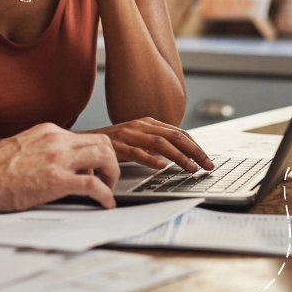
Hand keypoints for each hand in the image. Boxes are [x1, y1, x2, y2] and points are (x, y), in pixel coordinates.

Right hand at [0, 123, 120, 209]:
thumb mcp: (23, 148)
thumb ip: (44, 152)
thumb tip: (57, 166)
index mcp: (48, 132)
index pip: (87, 137)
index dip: (97, 155)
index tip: (97, 169)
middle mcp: (56, 140)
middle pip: (103, 142)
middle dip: (112, 162)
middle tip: (108, 179)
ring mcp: (57, 159)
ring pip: (105, 156)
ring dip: (113, 175)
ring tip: (108, 190)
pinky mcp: (55, 180)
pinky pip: (94, 185)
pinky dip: (106, 196)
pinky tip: (105, 204)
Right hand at [86, 117, 214, 172]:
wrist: (84, 142)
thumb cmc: (112, 143)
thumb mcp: (137, 138)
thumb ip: (154, 143)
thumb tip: (177, 154)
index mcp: (148, 123)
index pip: (179, 133)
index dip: (195, 146)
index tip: (207, 159)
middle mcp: (141, 126)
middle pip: (175, 136)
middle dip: (195, 151)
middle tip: (207, 165)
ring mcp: (129, 135)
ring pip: (160, 144)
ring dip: (179, 157)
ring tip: (191, 168)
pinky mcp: (117, 146)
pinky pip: (137, 152)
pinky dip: (151, 159)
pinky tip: (162, 167)